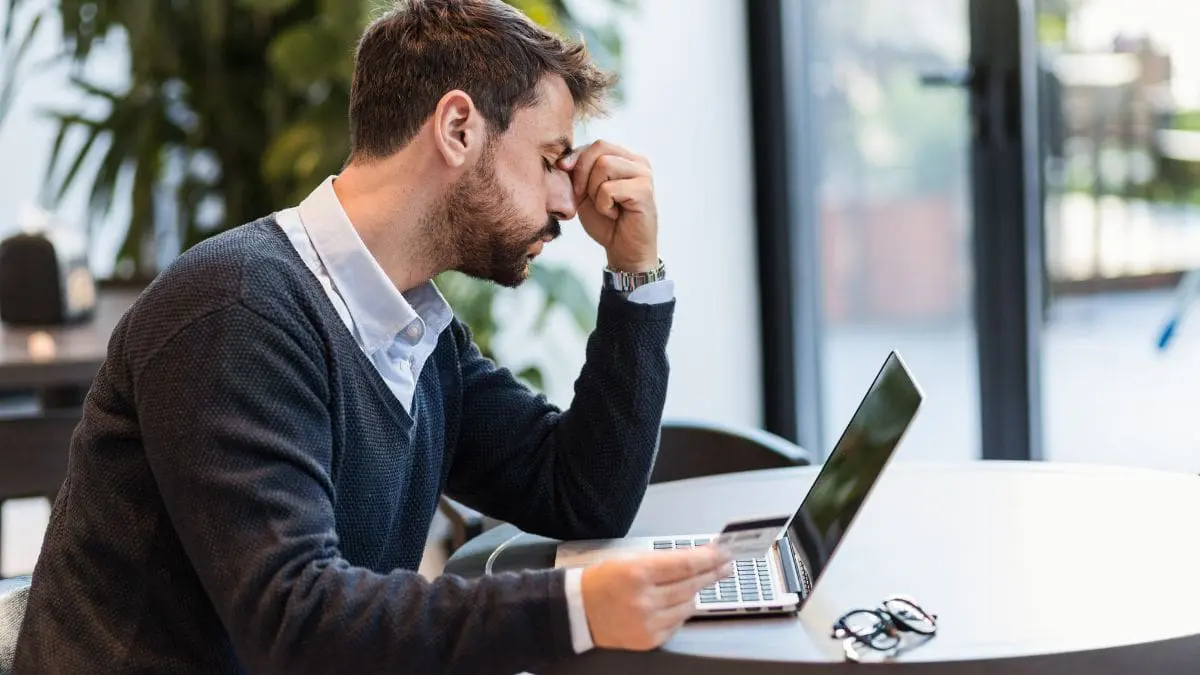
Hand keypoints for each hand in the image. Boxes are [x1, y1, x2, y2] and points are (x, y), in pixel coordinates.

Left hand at [559, 140, 657, 272]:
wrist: (624, 250)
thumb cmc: (606, 221)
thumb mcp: (585, 192)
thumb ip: (578, 171)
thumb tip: (562, 159)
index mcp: (626, 159)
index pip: (596, 144)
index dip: (576, 157)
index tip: (563, 171)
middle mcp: (638, 162)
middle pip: (599, 148)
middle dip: (583, 173)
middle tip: (585, 196)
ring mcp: (643, 175)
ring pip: (604, 165)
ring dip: (594, 191)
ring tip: (606, 206)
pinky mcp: (644, 191)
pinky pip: (609, 188)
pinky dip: (603, 205)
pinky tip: (614, 214)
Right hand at [580, 546, 731, 650]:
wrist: (580, 612)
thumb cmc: (604, 581)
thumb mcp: (631, 561)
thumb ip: (665, 561)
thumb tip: (697, 559)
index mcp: (638, 573)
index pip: (685, 564)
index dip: (708, 558)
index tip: (723, 553)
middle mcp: (644, 599)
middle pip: (691, 585)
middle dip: (711, 573)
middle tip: (724, 566)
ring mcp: (648, 622)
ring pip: (688, 605)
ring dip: (694, 593)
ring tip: (695, 583)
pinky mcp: (650, 639)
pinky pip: (678, 622)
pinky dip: (680, 611)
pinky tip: (675, 603)